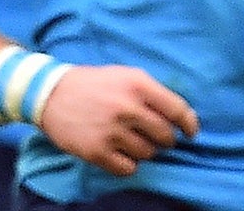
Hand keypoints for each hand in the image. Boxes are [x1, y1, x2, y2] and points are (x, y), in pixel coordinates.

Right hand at [38, 65, 196, 176]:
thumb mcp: (128, 75)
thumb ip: (153, 92)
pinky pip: (127, 168)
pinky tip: (122, 154)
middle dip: (166, 139)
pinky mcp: (96, 151)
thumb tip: (178, 114)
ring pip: (148, 153)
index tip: (191, 132)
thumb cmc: (96, 84)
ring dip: (146, 151)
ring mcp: (111, 131)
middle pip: (165, 135)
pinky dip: (129, 164)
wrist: (52, 94)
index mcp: (139, 85)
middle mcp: (128, 108)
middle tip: (158, 137)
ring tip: (134, 141)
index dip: (189, 124)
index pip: (177, 110)